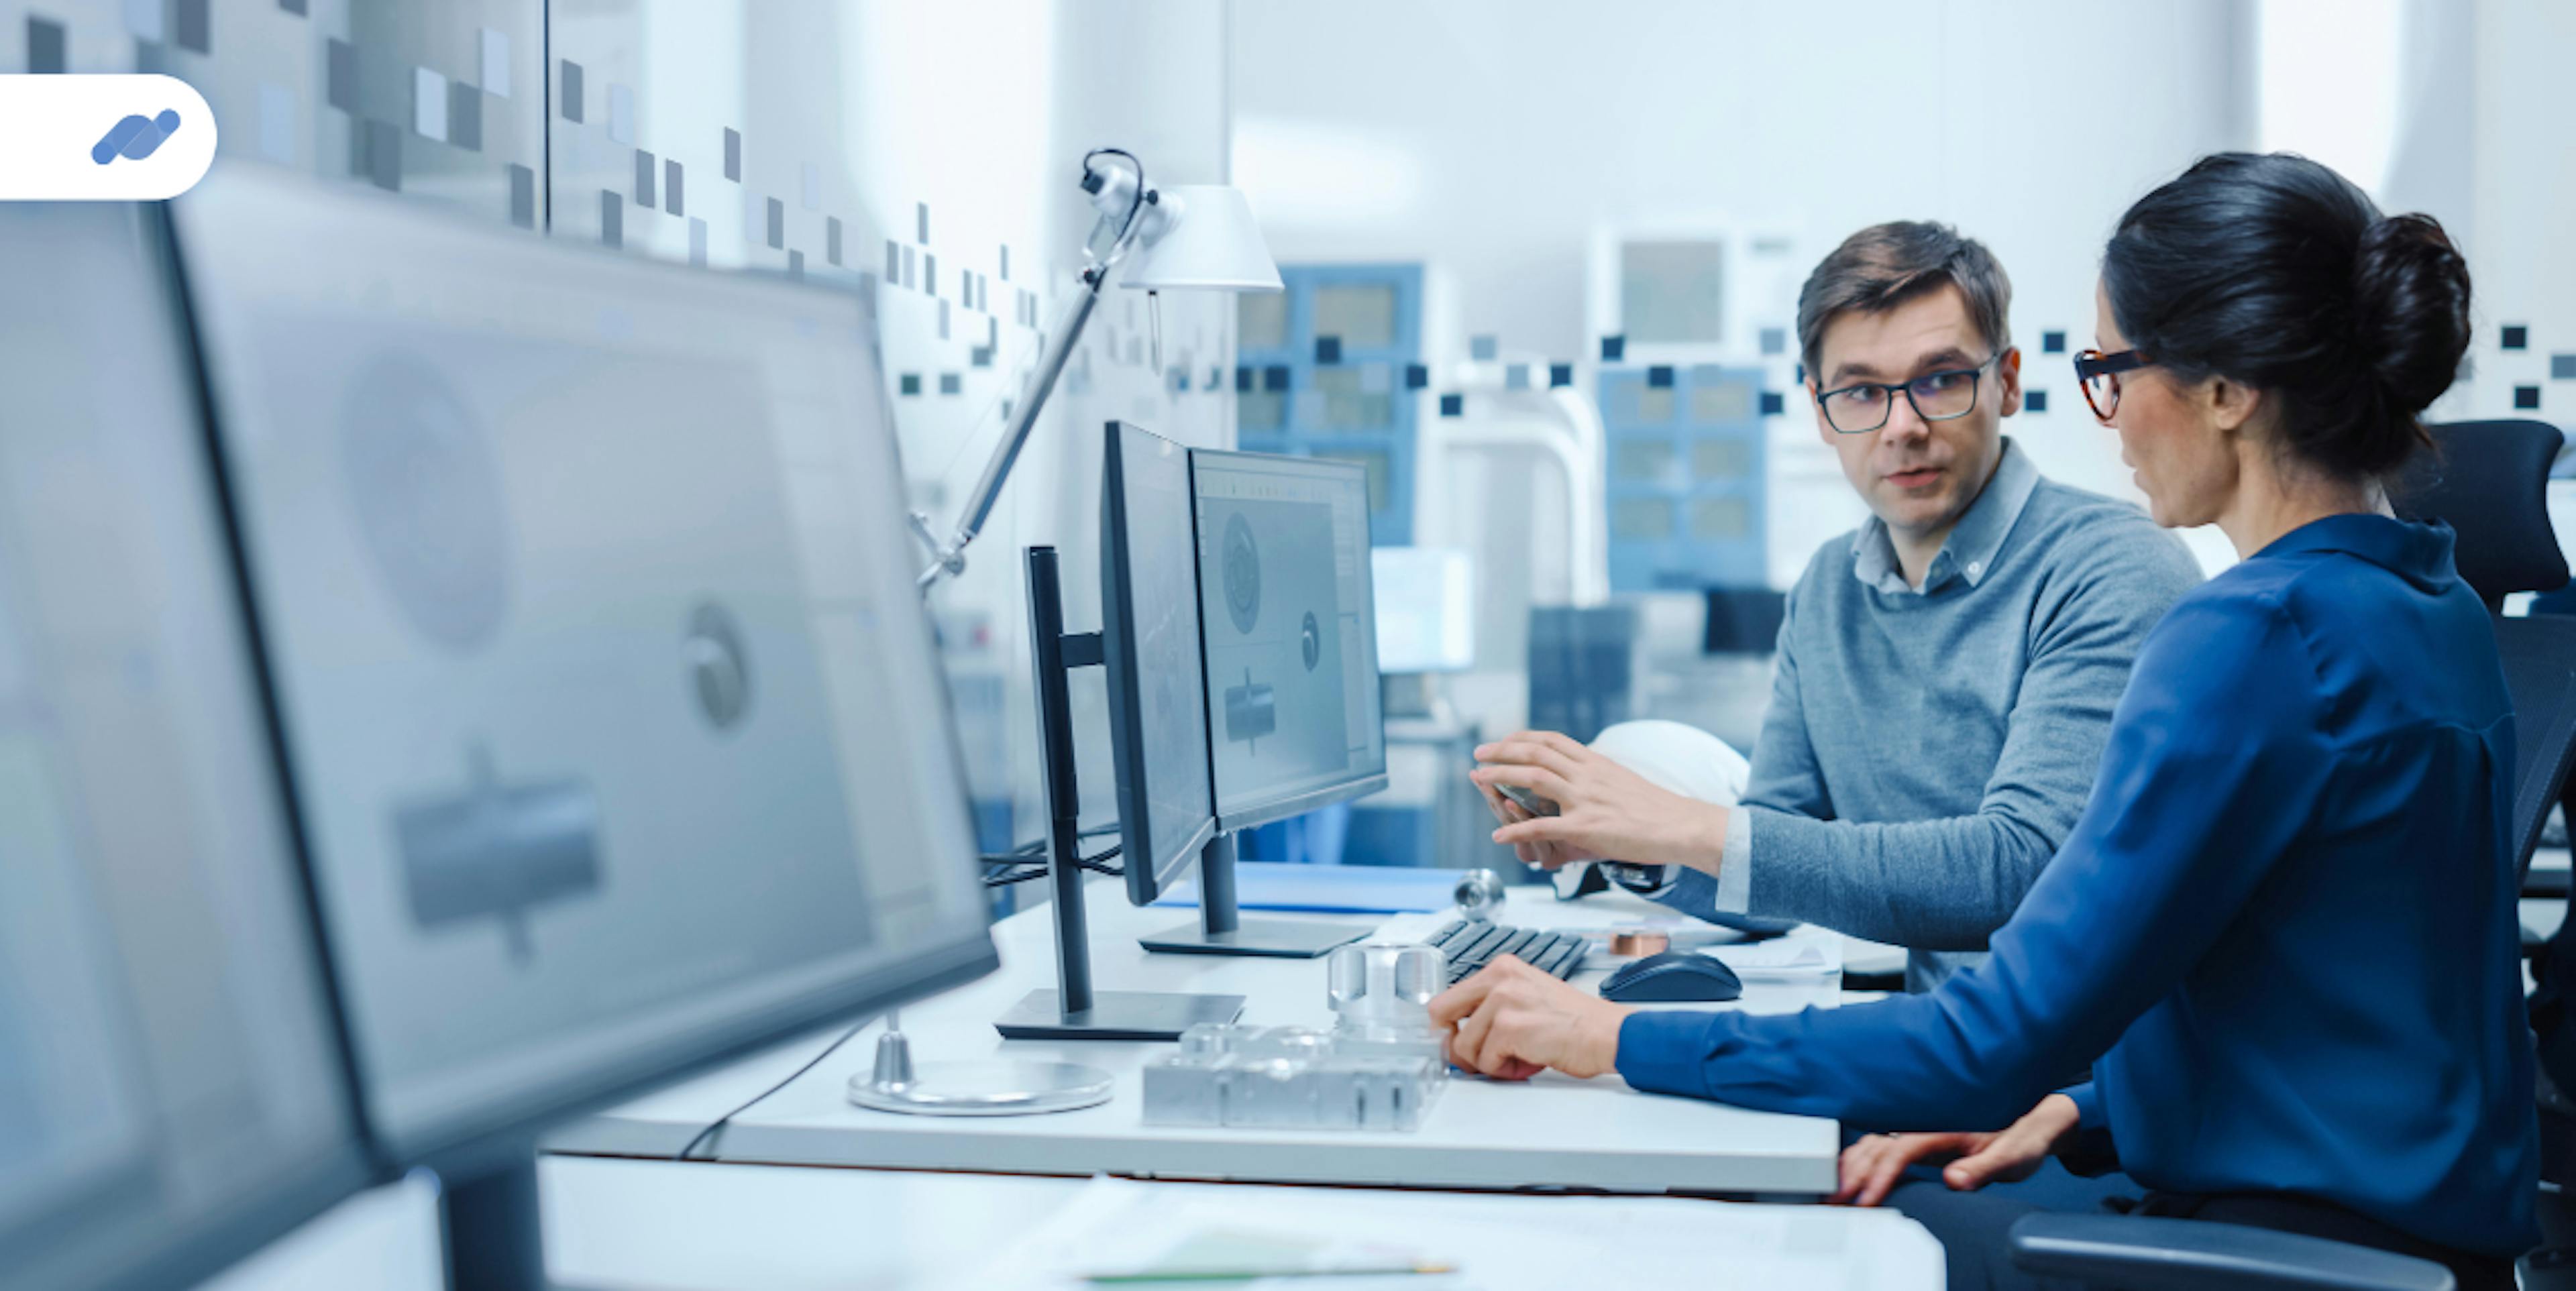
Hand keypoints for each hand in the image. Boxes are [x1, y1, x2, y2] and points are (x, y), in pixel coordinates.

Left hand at [1427, 954, 1633, 1080]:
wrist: (1609, 1035)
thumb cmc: (1575, 1022)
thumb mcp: (1527, 999)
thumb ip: (1492, 1008)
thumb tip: (1456, 1036)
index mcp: (1502, 968)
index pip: (1448, 997)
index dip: (1451, 1027)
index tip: (1461, 1041)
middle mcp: (1499, 978)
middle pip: (1440, 1014)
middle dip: (1457, 1043)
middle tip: (1480, 1056)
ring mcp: (1503, 1000)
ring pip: (1463, 1045)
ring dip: (1489, 1061)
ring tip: (1521, 1057)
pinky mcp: (1509, 1027)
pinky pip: (1485, 1061)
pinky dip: (1505, 1071)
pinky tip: (1530, 1062)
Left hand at [1470, 731, 1727, 872]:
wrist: (1681, 825)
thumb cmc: (1656, 808)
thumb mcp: (1623, 778)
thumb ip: (1597, 774)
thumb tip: (1578, 772)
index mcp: (1595, 762)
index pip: (1551, 740)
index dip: (1522, 737)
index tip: (1504, 740)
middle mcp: (1587, 775)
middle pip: (1536, 753)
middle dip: (1502, 751)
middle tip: (1479, 754)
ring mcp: (1586, 800)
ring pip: (1533, 780)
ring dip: (1501, 778)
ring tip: (1479, 780)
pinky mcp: (1587, 827)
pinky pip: (1543, 826)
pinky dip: (1516, 830)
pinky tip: (1498, 835)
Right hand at [1829, 1094, 2081, 1206]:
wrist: (2031, 1123)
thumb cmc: (2021, 1139)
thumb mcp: (2010, 1157)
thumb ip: (1982, 1169)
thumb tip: (1952, 1180)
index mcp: (1942, 1129)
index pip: (1900, 1150)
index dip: (1880, 1175)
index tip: (1866, 1199)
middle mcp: (1925, 1127)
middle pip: (1877, 1146)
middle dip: (1854, 1174)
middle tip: (1836, 1202)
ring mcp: (1919, 1131)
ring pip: (1873, 1144)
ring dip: (1851, 1167)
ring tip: (1834, 1191)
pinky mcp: (1918, 1139)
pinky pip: (1879, 1146)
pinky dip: (1859, 1160)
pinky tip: (1850, 1175)